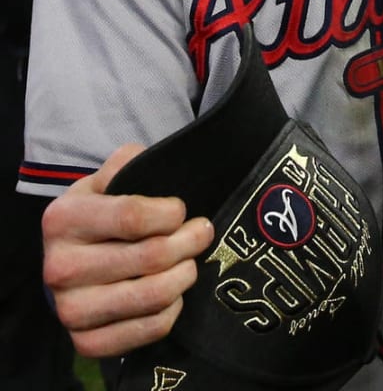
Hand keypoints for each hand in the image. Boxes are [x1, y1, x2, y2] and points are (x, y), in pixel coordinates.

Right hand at [41, 144, 215, 358]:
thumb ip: (129, 163)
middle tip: (201, 232)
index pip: (133, 216)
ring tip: (189, 261)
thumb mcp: (108, 180)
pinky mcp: (87, 342)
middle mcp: (59, 268)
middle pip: (152, 256)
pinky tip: (172, 292)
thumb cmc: (101, 214)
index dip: (171, 212)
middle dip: (190, 240)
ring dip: (186, 274)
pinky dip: (173, 309)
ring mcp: (71, 310)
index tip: (181, 210)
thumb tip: (149, 162)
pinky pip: (150, 328)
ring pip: (155, 294)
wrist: (73, 263)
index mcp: (63, 220)